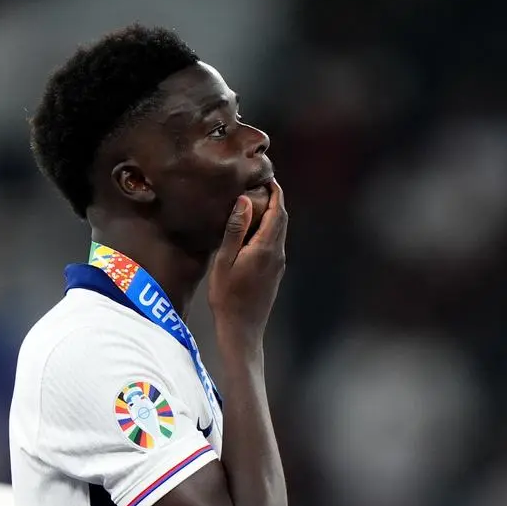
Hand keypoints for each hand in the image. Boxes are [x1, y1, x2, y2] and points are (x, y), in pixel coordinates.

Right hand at [207, 179, 287, 343]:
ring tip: (254, 201)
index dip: (274, 191)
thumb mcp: (224, 261)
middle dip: (274, 199)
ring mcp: (278, 264)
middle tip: (259, 184)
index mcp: (266, 248)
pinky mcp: (275, 272)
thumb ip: (235, 229)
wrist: (242, 329)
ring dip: (272, 214)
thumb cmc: (227, 296)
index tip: (266, 176)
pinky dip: (268, 229)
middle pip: (282, 218)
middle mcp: (277, 254)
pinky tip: (252, 228)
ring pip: (280, 231)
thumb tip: (244, 201)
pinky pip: (275, 243)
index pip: (277, 211)